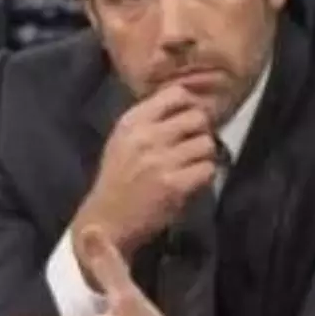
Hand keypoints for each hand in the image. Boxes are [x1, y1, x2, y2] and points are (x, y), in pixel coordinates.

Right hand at [76, 84, 216, 259]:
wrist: (105, 220)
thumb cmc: (118, 179)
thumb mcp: (124, 139)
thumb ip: (152, 120)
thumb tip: (190, 105)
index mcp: (132, 121)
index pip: (177, 94)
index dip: (191, 106)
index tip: (189, 121)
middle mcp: (146, 137)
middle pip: (198, 118)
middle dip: (201, 132)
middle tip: (193, 147)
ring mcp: (160, 161)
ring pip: (207, 144)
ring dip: (204, 156)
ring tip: (191, 166)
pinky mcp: (174, 185)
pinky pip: (208, 169)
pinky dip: (205, 176)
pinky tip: (191, 182)